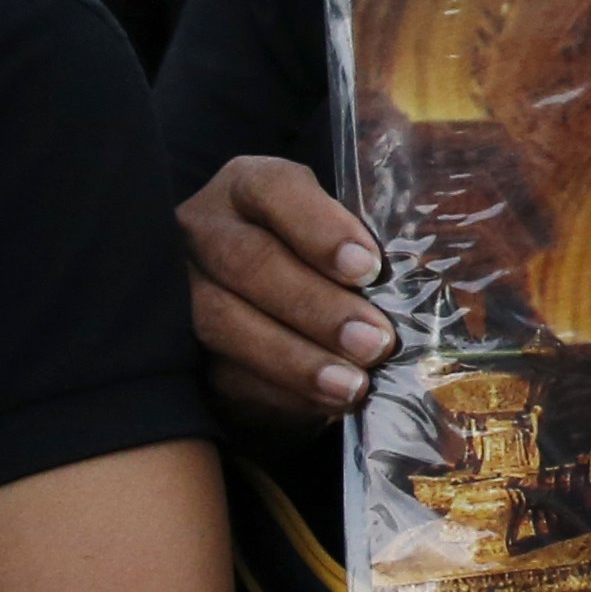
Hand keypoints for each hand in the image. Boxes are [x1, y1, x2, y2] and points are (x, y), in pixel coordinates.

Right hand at [178, 155, 392, 430]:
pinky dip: (276, 391)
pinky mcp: (174, 349)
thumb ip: (364, 252)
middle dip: (316, 306)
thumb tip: (416, 288)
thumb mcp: (340, 242)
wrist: (268, 318)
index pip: (275, 189)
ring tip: (353, 384)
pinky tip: (322, 403)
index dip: (320, 228)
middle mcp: (201, 230)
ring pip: (222, 320)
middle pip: (248, 261)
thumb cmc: (320, 266)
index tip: (367, 268)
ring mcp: (177, 289)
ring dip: (295, 358)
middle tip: (374, 341)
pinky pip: (218, 371)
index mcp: (247, 188)